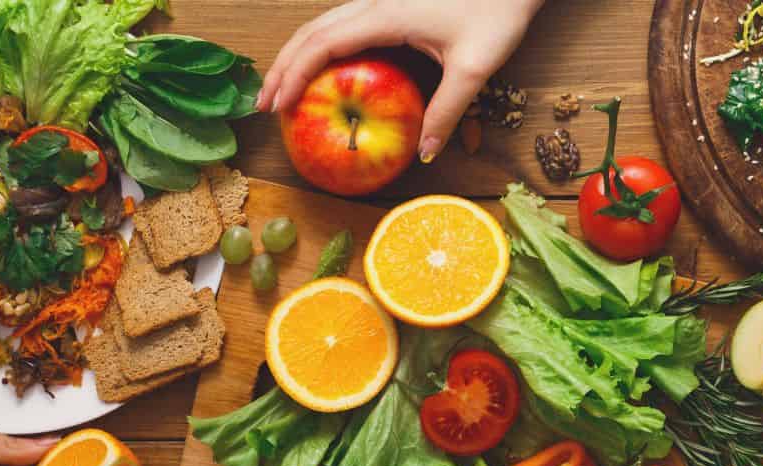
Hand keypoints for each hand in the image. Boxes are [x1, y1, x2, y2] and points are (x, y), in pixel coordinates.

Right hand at [258, 0, 545, 161]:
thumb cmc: (497, 15)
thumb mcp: (473, 69)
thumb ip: (446, 112)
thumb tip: (423, 153)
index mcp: (386, 16)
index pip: (323, 45)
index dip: (294, 74)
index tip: (277, 104)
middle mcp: (376, 3)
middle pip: (312, 31)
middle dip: (283, 66)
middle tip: (265, 103)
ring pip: (324, 23)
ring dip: (298, 53)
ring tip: (282, 87)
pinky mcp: (391, 3)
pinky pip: (344, 23)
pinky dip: (322, 46)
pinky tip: (322, 70)